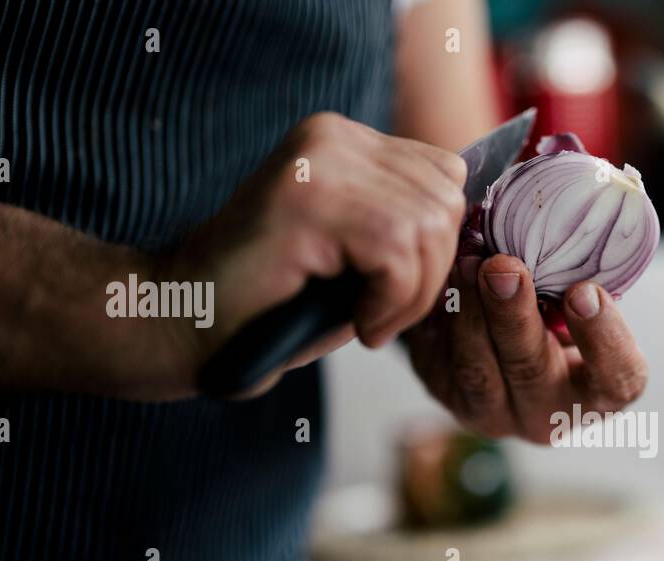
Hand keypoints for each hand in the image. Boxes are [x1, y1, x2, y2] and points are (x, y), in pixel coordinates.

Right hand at [164, 112, 467, 394]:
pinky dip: (392, 302)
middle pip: (446, 200)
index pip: (446, 174)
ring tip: (370, 321)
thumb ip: (409, 228)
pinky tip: (358, 323)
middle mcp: (332, 134)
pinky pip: (397, 250)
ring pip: (428, 226)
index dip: (439, 244)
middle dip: (431, 275)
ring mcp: (317, 161)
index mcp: (345, 138)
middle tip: (385, 315)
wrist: (184, 321)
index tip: (402, 291)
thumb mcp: (358, 256)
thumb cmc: (276, 302)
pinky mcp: (306, 199)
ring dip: (412, 295)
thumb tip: (479, 233)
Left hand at [405, 254, 648, 442]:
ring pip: (477, 370)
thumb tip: (562, 189)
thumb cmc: (557, 299)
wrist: (499, 319)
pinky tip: (446, 269)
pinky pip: (439, 355)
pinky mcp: (443, 390)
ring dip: (472, 313)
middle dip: (516, 318)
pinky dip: (443, 310)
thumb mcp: (579, 286)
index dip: (604, 340)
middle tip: (504, 267)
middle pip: (533, 374)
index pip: (617, 380)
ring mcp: (490, 410)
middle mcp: (545, 412)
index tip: (584, 291)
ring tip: (468, 261)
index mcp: (598, 392)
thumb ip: (580, 263)